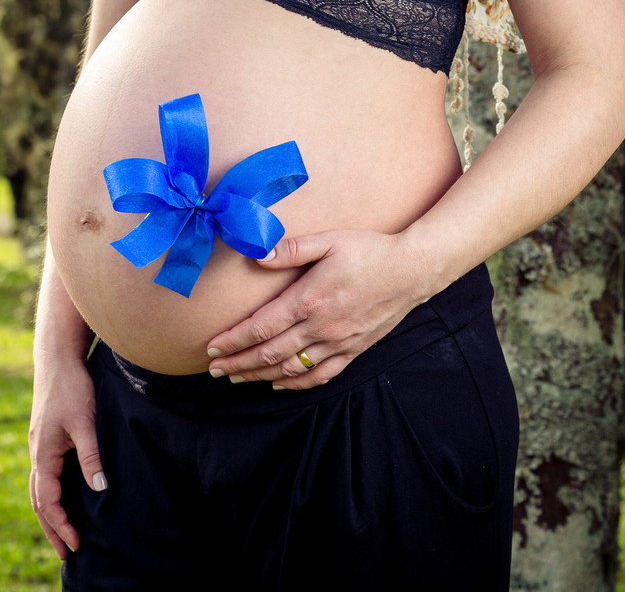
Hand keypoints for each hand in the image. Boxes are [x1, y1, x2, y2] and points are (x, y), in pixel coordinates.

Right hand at [29, 355, 106, 559]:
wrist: (57, 359)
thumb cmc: (72, 388)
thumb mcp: (85, 422)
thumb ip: (91, 455)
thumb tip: (99, 488)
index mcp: (43, 454)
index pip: (48, 500)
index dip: (61, 524)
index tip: (76, 545)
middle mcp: (37, 453)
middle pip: (39, 500)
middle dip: (52, 527)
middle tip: (66, 553)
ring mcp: (40, 446)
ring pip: (38, 488)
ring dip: (49, 513)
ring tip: (62, 533)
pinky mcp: (47, 438)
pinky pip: (44, 475)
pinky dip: (50, 494)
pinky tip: (63, 496)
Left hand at [205, 229, 435, 389]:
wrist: (413, 270)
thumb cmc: (369, 250)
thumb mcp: (328, 240)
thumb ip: (290, 249)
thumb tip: (256, 255)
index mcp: (309, 300)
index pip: (261, 327)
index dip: (233, 341)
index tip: (211, 347)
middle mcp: (321, 327)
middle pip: (269, 354)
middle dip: (237, 363)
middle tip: (213, 370)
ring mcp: (338, 342)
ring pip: (290, 368)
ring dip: (259, 376)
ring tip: (236, 377)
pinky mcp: (353, 350)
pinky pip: (320, 375)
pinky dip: (295, 384)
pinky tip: (278, 384)